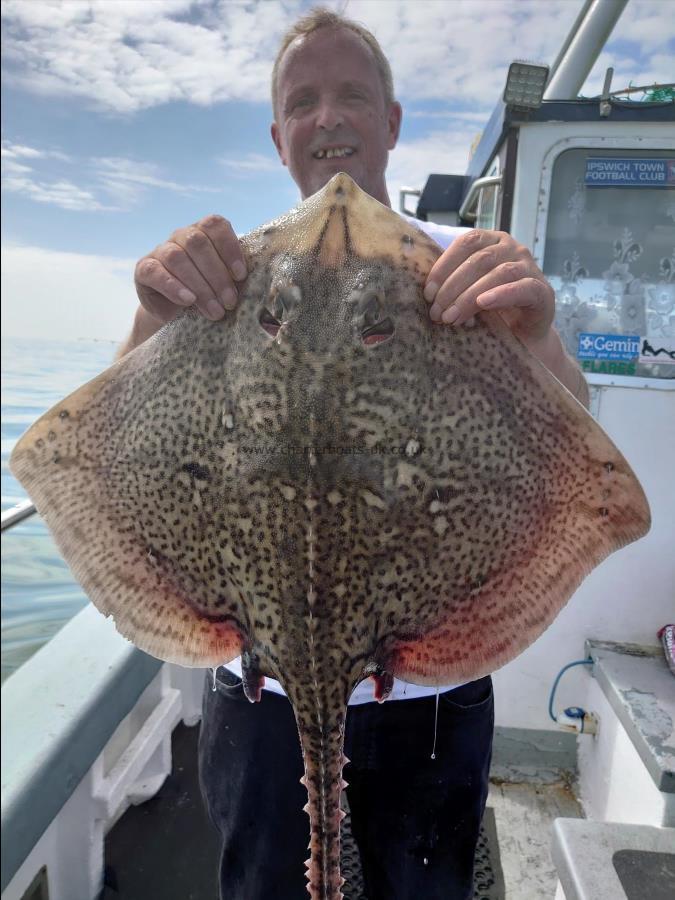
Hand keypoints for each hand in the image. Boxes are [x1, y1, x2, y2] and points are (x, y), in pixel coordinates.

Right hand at [134, 215, 246, 323]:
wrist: (175, 312)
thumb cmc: (207, 292)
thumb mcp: (223, 282)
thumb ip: (235, 276)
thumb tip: (259, 283)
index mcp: (204, 232)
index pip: (216, 226)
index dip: (229, 248)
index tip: (241, 276)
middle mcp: (182, 236)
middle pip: (198, 244)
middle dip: (217, 275)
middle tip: (230, 302)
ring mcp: (161, 250)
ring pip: (178, 258)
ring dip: (200, 286)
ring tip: (215, 311)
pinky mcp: (144, 269)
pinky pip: (156, 272)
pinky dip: (173, 287)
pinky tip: (188, 300)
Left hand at [424, 229, 554, 344]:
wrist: (524, 335)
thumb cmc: (492, 309)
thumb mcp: (469, 290)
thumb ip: (454, 283)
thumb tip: (428, 293)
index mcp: (492, 241)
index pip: (466, 243)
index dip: (444, 266)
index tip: (428, 292)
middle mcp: (513, 248)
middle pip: (480, 260)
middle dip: (453, 288)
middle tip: (437, 313)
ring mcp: (530, 267)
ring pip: (498, 273)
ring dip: (470, 296)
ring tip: (452, 317)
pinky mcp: (543, 291)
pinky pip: (523, 288)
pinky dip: (501, 294)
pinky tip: (484, 303)